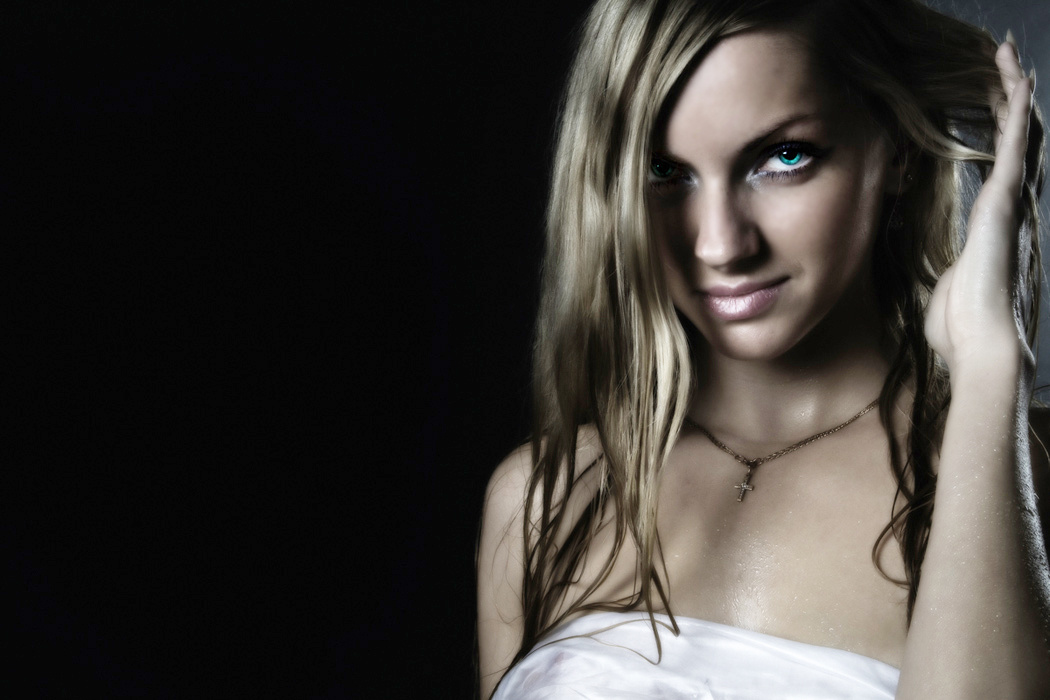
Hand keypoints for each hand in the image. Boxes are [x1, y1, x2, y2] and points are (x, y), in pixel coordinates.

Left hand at [924, 39, 1033, 372]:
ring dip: (1014, 91)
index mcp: (997, 223)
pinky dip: (1019, 113)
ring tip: (1007, 54)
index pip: (1006, 162)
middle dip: (1012, 97)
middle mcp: (1013, 207)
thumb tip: (941, 274)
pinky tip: (1019, 82)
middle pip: (1020, 138)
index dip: (1005, 127)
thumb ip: (948, 270)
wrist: (982, 345)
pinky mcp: (1005, 205)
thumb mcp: (947, 285)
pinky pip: (1016, 148)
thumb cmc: (962, 326)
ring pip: (1022, 133)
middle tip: (1005, 59)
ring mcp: (1013, 204)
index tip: (998, 96)